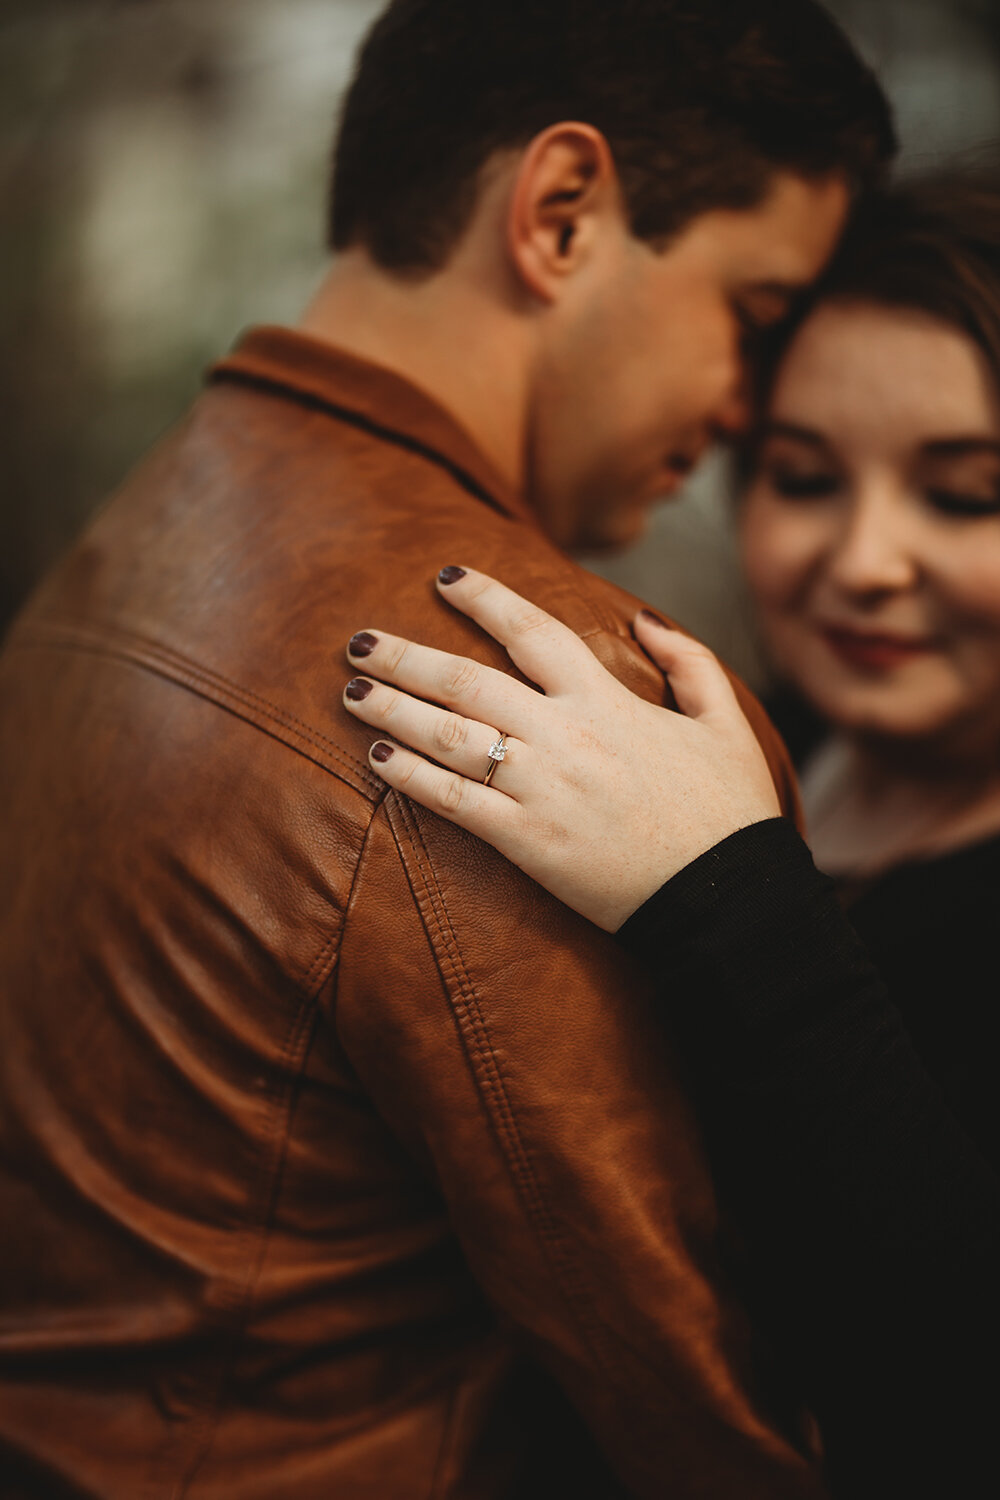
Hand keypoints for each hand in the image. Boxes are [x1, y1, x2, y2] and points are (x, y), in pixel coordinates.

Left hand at [342, 568, 780, 931]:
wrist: (726, 896)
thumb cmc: (728, 812)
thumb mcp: (726, 722)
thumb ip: (689, 661)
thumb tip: (644, 619)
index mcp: (607, 702)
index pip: (532, 630)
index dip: (484, 597)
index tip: (445, 576)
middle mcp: (566, 736)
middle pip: (468, 680)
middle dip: (406, 655)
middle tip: (359, 640)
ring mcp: (542, 789)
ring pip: (449, 735)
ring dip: (392, 709)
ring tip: (350, 691)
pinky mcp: (528, 842)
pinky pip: (454, 802)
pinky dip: (411, 777)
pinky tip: (376, 758)